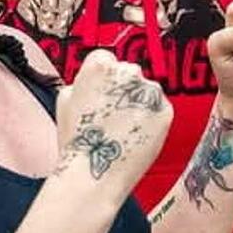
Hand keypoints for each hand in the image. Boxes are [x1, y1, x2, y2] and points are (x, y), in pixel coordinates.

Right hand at [54, 50, 172, 196]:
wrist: (95, 172)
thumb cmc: (78, 142)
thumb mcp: (65, 100)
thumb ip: (82, 81)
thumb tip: (92, 79)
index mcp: (101, 65)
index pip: (106, 60)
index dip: (102, 81)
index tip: (102, 95)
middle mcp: (129, 72)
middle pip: (128, 73)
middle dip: (123, 90)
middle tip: (112, 115)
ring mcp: (150, 91)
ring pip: (146, 92)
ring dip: (138, 104)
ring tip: (122, 129)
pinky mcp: (166, 111)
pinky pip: (160, 109)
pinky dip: (152, 119)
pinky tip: (136, 135)